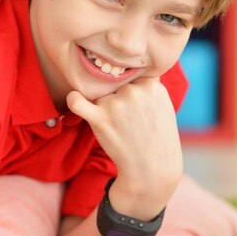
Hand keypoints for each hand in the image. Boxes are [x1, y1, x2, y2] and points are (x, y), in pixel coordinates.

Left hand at [67, 78, 182, 218]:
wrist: (152, 168)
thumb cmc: (157, 137)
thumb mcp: (163, 104)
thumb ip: (148, 84)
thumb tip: (131, 67)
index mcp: (151, 84)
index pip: (131, 75)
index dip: (131, 88)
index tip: (137, 105)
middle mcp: (134, 91)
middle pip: (115, 85)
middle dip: (118, 100)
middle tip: (130, 122)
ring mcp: (116, 104)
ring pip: (100, 95)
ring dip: (104, 109)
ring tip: (120, 128)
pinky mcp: (100, 119)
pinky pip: (77, 102)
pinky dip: (73, 100)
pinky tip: (74, 99)